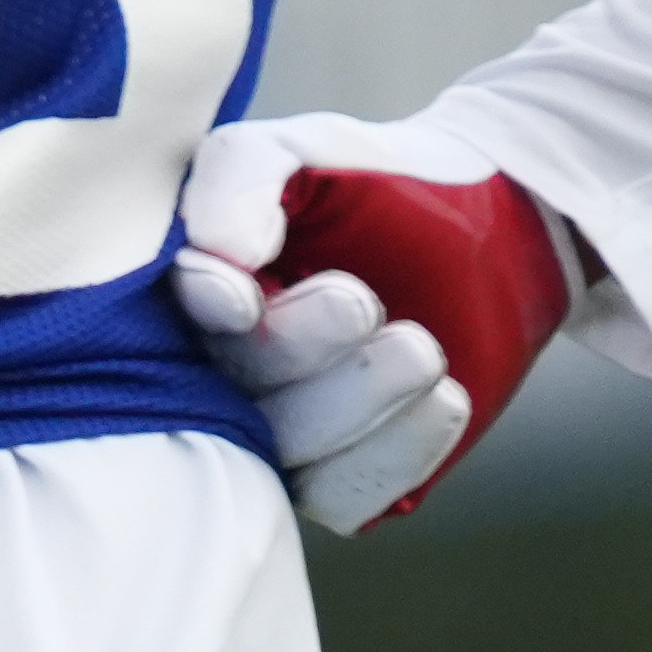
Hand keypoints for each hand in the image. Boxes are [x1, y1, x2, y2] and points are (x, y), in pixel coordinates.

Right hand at [171, 119, 580, 532]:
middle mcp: (214, 370)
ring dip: (359, 402)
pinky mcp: (341, 476)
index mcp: (185, 291)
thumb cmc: (375, 182)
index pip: (160, 319)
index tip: (246, 300)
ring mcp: (277, 429)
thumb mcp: (303, 151)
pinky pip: (345, 500)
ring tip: (421, 346)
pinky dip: (397, 452)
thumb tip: (218, 255)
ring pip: (288, 455)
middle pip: (228, 394)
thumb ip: (242, 175)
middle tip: (360, 299)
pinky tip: (444, 396)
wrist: (490, 228)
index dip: (201, 316)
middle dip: (296, 350)